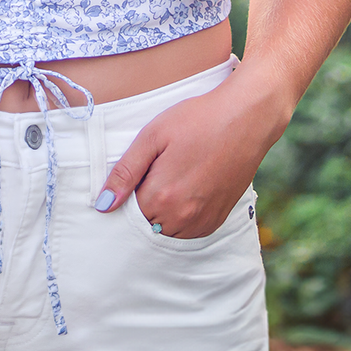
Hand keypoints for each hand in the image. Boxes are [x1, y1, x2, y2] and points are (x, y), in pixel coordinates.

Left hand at [92, 78, 285, 238]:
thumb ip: (125, 173)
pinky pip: (189, 232)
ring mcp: (202, 221)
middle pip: (146, 224)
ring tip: (174, 177)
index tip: (138, 173)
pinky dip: (181, 218)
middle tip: (158, 171)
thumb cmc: (197, 120)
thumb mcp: (152, 137)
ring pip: (167, 231)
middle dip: (144, 204)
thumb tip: (104, 204)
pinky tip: (187, 190)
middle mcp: (182, 216)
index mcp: (160, 196)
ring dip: (162, 214)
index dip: (127, 193)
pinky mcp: (217, 220)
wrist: (246, 118)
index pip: (126, 212)